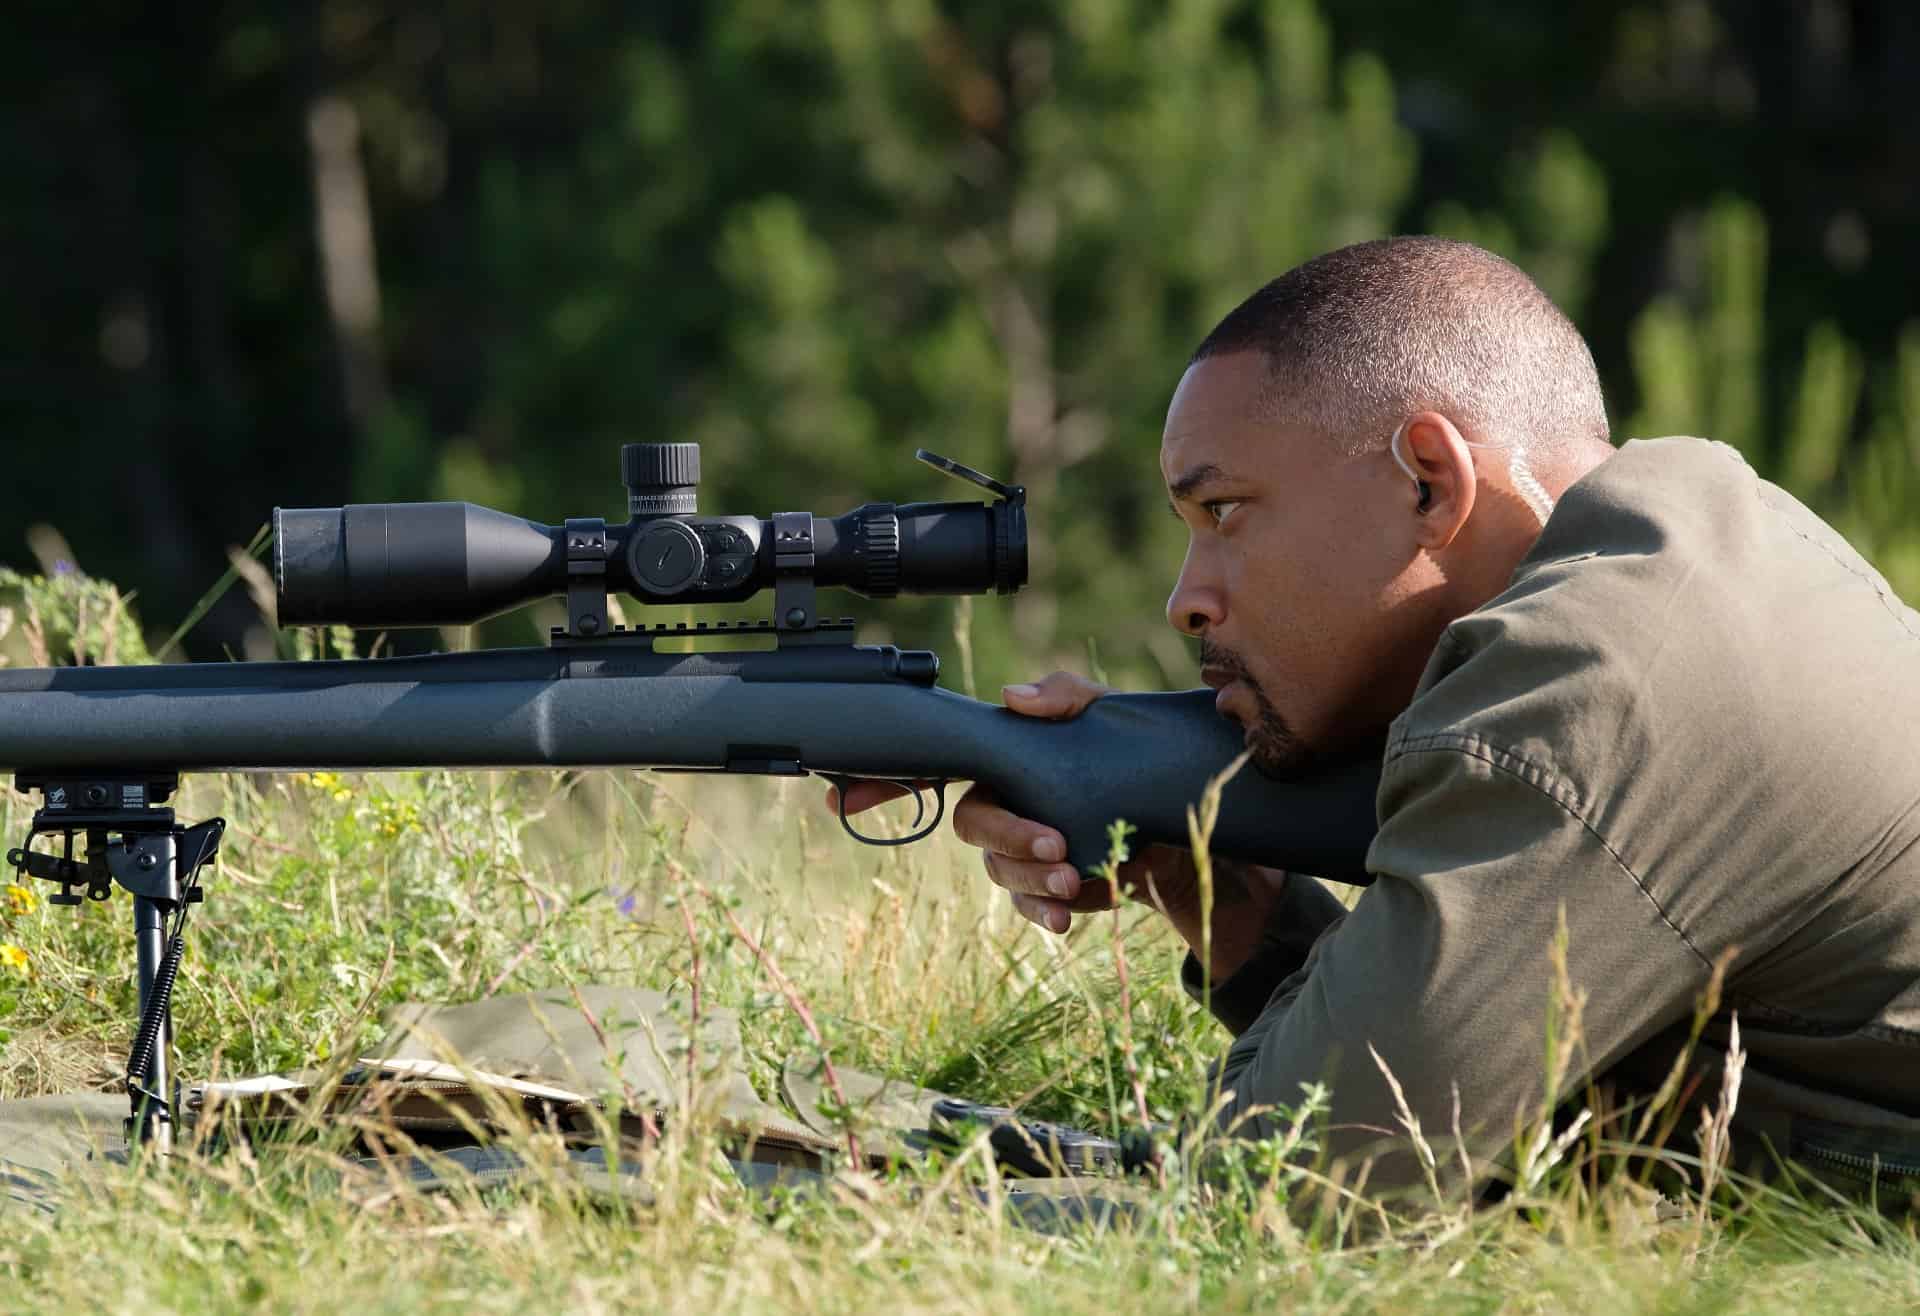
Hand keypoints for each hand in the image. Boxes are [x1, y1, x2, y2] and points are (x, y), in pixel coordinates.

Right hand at [825, 670, 1245, 935]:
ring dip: (1031, 880)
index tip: (845, 799)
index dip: (883, 782)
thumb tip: (1013, 698)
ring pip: (1002, 873)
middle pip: (974, 826)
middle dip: (1007, 839)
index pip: (937, 766)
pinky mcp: (1056, 893)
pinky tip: (1073, 916)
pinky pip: (1034, 909)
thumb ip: (1069, 698)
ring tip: (1076, 879)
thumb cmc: (1140, 761)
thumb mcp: (1114, 718)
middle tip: (1053, 845)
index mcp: (1007, 762)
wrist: (1198, 830)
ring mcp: (1027, 855)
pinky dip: (1050, 913)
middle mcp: (1007, 809)